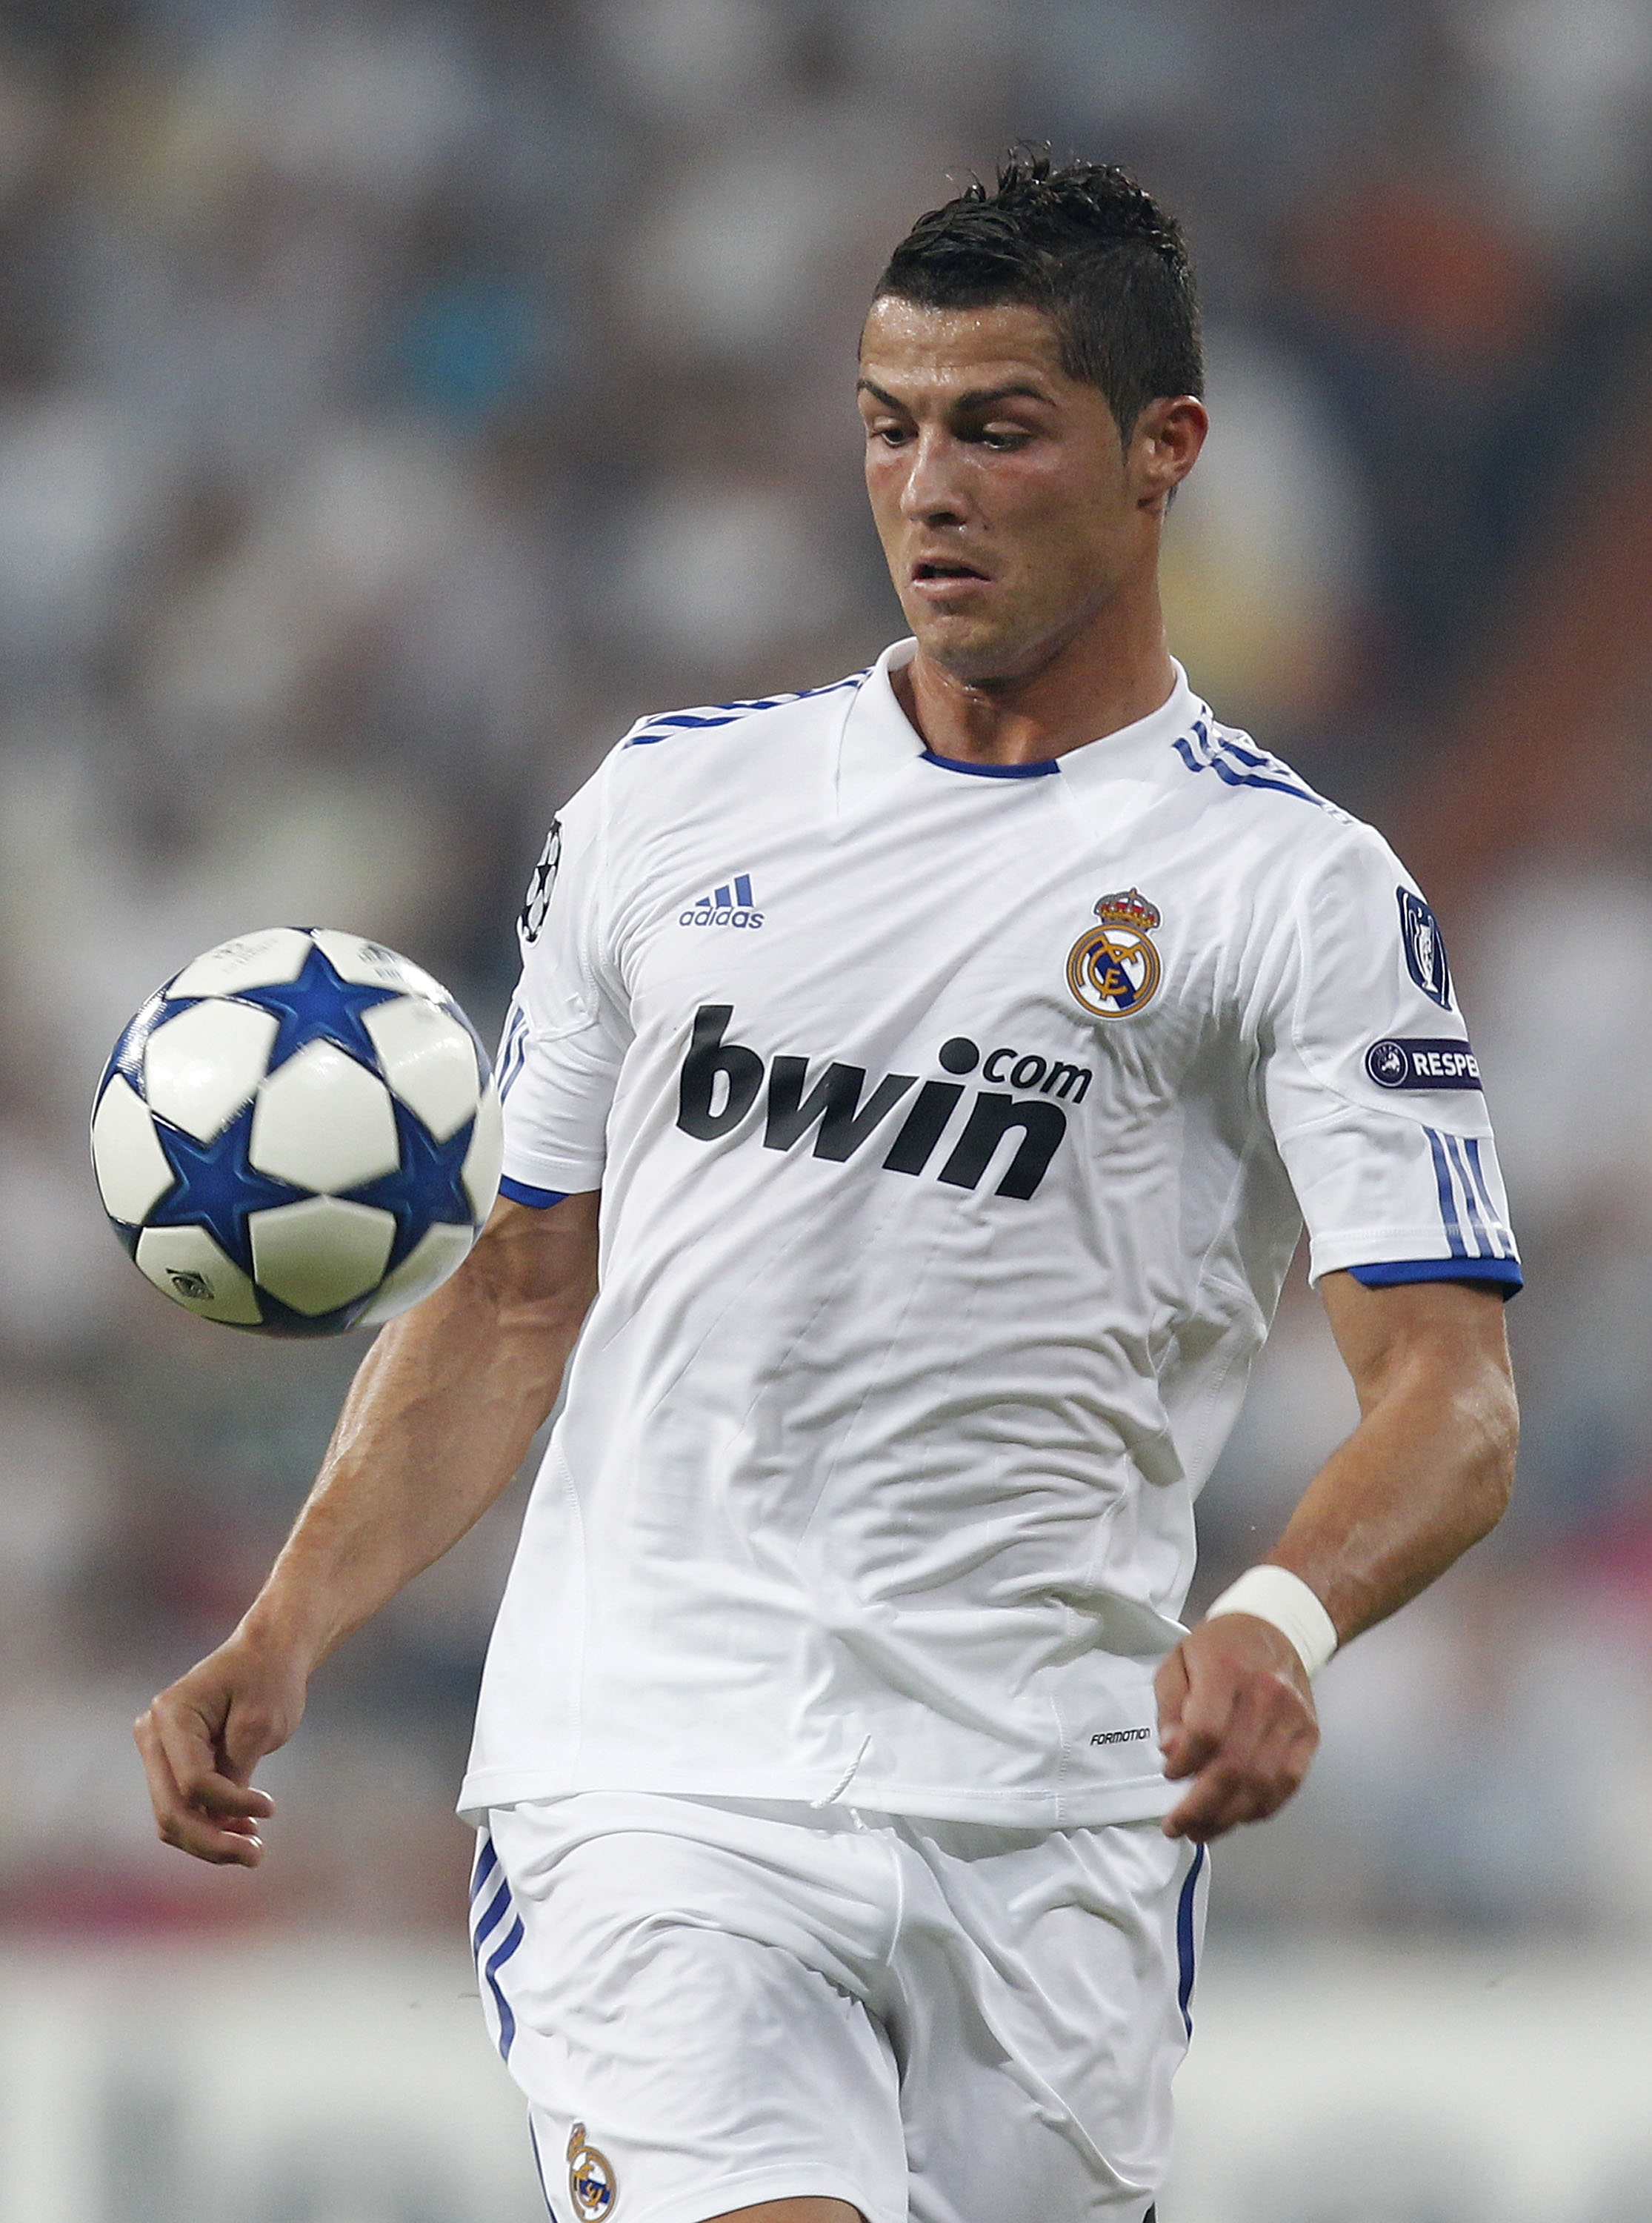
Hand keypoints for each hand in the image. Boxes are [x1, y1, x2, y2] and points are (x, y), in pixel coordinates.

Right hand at [134, 1632, 306, 1866]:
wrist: (267, 1653)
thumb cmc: (268, 1678)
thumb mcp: (261, 1724)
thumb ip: (236, 1773)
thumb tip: (217, 1824)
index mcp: (171, 1715)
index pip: (193, 1783)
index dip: (231, 1806)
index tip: (271, 1809)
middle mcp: (153, 1733)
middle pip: (171, 1810)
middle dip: (212, 1842)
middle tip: (256, 1857)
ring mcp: (157, 1749)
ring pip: (172, 1816)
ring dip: (210, 1840)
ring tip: (253, 1851)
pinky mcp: (171, 1762)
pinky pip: (182, 1806)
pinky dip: (209, 1824)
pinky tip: (242, 1831)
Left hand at [1155, 1613, 1319, 1841]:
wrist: (1277, 1628)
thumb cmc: (1219, 1647)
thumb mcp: (1179, 1661)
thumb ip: (1170, 1706)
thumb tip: (1171, 1752)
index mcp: (1228, 1671)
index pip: (1206, 1730)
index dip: (1184, 1762)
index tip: (1168, 1774)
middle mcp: (1267, 1695)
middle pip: (1234, 1766)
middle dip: (1201, 1806)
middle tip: (1176, 1826)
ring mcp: (1294, 1718)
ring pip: (1262, 1784)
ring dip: (1228, 1817)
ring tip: (1201, 1830)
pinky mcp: (1311, 1735)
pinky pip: (1287, 1785)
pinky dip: (1260, 1809)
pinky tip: (1235, 1817)